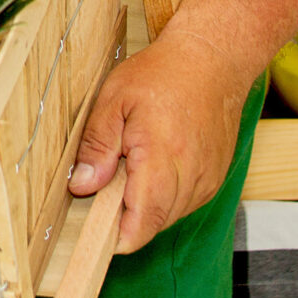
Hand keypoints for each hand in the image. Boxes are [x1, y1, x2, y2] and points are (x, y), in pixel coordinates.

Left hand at [67, 27, 249, 251]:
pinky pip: (184, 203)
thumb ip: (97, 145)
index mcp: (162, 157)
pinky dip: (164, 194)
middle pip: (153, 224)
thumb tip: (82, 186)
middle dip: (125, 215)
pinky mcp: (215, 179)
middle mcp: (191, 176)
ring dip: (146, 203)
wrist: (213, 60)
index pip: (142, 224)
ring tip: (134, 162)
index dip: (116, 237)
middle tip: (108, 179)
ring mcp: (207, 180)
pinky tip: (156, 163)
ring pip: (168, 216)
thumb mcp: (114, 99)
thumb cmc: (162, 73)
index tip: (94, 229)